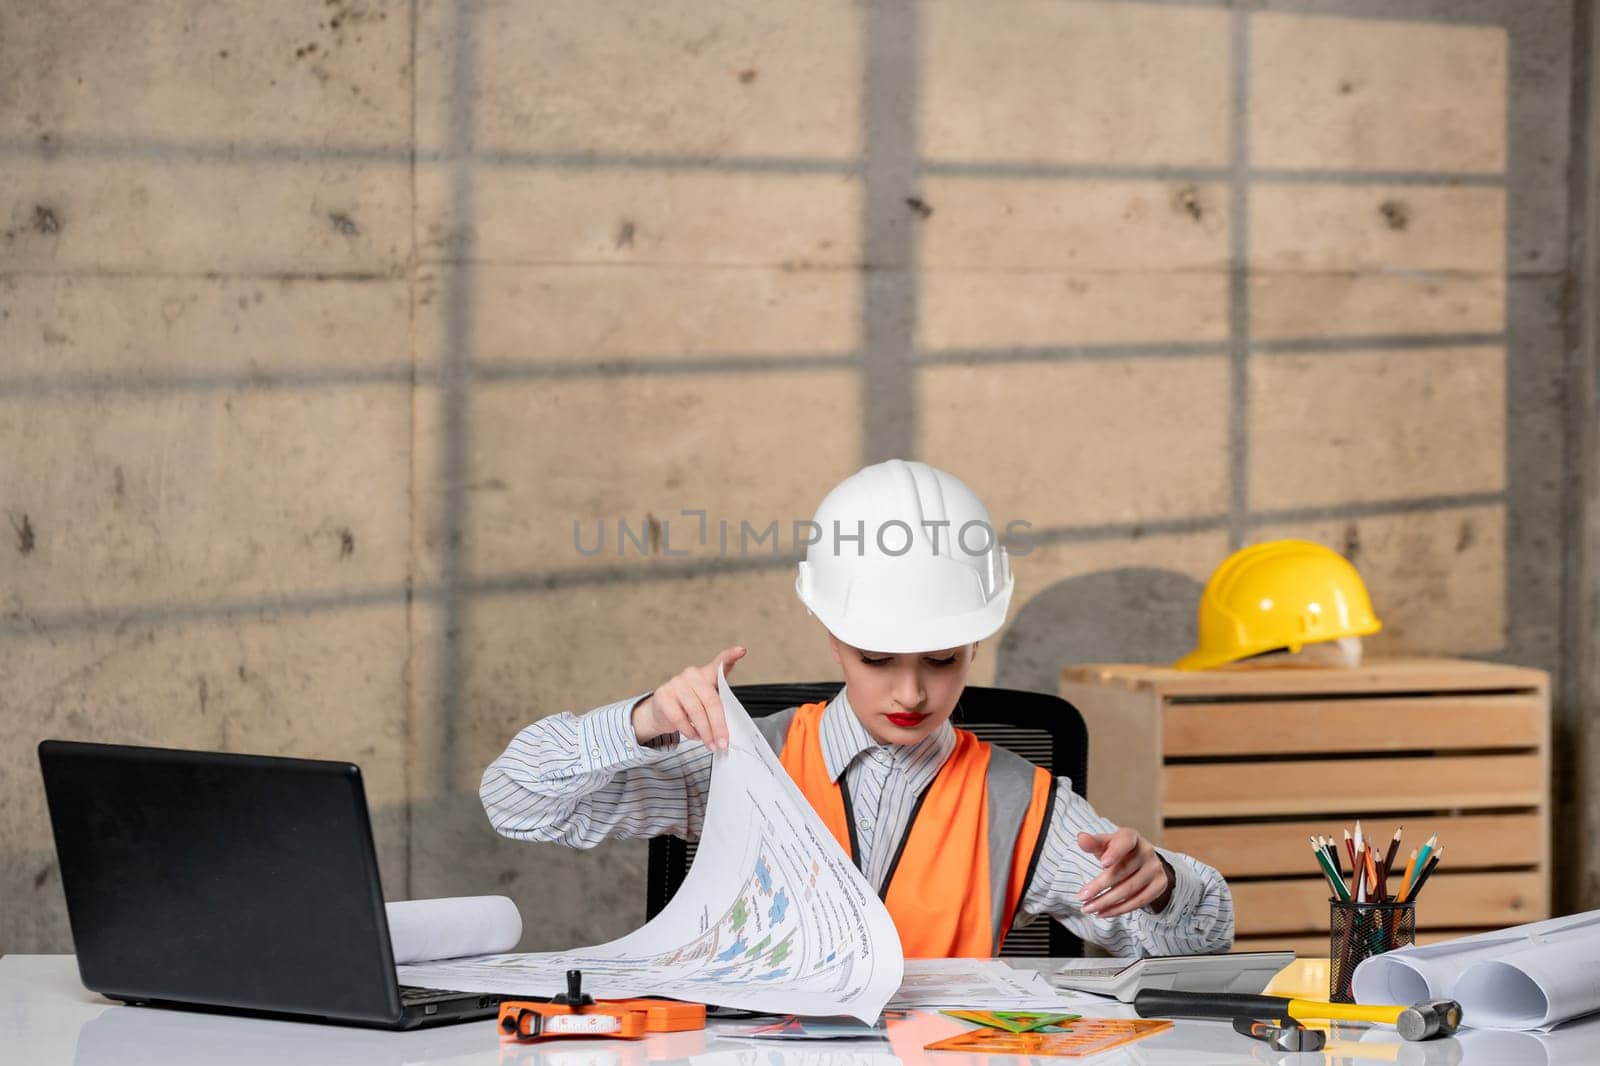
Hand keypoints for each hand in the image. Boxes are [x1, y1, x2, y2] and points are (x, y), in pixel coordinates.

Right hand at [631, 646, 745, 750]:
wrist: (661, 712)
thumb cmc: (689, 707)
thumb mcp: (706, 703)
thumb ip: (719, 708)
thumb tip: (731, 731)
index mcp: (706, 674)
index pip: (720, 663)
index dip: (730, 656)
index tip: (741, 650)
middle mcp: (691, 675)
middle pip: (711, 701)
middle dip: (719, 726)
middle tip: (723, 743)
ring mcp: (676, 683)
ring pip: (696, 712)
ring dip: (705, 733)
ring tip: (711, 744)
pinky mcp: (663, 696)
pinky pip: (680, 719)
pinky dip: (690, 732)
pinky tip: (694, 736)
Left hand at [1076, 829, 1174, 916]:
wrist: (1142, 862)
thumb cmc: (1117, 852)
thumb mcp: (1105, 844)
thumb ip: (1093, 843)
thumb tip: (1081, 838)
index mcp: (1131, 837)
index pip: (1125, 842)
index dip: (1115, 853)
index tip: (1102, 864)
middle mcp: (1147, 851)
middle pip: (1122, 871)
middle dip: (1099, 886)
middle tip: (1081, 897)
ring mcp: (1155, 869)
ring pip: (1129, 890)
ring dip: (1106, 902)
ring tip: (1088, 908)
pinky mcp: (1159, 886)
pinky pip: (1138, 901)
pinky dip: (1118, 909)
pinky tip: (1103, 913)